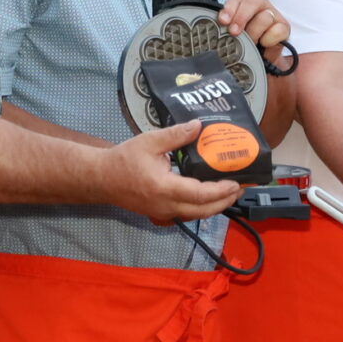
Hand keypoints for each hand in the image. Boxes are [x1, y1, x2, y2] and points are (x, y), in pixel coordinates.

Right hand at [104, 123, 242, 223]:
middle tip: (240, 189)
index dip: (222, 190)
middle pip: (204, 211)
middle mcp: (166, 205)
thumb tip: (199, 125)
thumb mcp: (150, 141)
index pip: (201, 194)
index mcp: (165, 188)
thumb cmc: (123, 159)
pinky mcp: (160, 214)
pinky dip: (202, 208)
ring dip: (216, 206)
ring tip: (230, 193)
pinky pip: (187, 214)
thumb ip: (176, 135)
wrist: (101, 179)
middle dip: (225, 202)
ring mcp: (163, 213)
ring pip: (196, 215)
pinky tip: (209, 197)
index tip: (237, 183)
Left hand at [219, 0, 291, 59]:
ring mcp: (274, 15)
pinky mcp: (284, 27)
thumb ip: (227, 26)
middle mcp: (261, 5)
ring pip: (264, 17)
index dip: (230, 8)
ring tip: (250, 43)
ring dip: (254, 33)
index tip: (223, 21)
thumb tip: (217, 27)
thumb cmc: (247, 41)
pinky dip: (268, 39)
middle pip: (251, 3)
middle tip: (234, 32)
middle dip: (241, 18)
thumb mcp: (234, 32)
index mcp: (246, 3)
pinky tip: (264, 44)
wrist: (262, 56)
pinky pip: (277, 30)